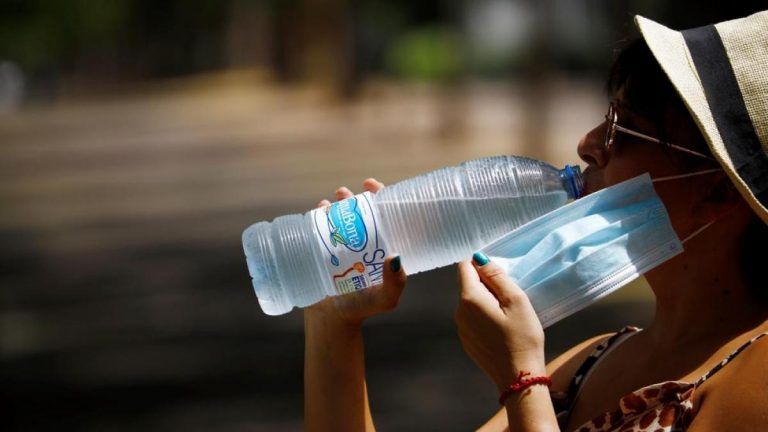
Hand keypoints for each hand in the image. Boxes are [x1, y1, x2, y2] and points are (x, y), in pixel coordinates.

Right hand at [306, 178, 406, 326]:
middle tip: (344, 193)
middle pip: (360, 212)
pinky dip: (317, 216)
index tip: (372, 185)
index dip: (381, 196)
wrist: (331, 321)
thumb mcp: (385, 299)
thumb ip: (395, 283)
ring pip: (338, 218)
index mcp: (381, 248)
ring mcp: (341, 247)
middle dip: (353, 197)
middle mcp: (363, 244)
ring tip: (330, 201)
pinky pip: (319, 229)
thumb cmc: (362, 309)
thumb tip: (396, 257)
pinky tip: (317, 211)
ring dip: (334, 203)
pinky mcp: (322, 252)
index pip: (384, 216)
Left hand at [454, 253, 544, 391]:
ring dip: (485, 302)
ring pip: (470, 302)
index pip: (464, 267)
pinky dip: (483, 318)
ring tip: (507, 317)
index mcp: (469, 299)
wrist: (518, 376)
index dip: (482, 267)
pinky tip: (500, 330)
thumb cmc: (522, 336)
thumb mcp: (516, 300)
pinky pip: (472, 319)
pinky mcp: (466, 341)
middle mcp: (459, 312)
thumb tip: (479, 259)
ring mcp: (461, 328)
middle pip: (467, 285)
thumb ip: (496, 276)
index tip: (500, 279)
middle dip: (486, 285)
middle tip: (508, 300)